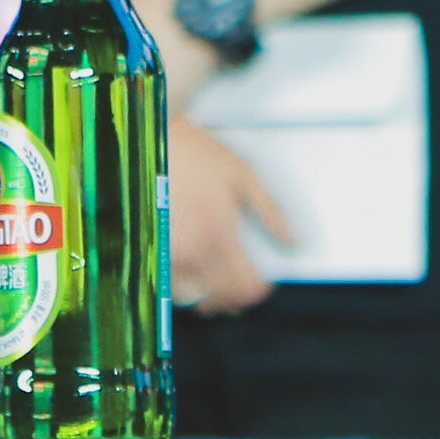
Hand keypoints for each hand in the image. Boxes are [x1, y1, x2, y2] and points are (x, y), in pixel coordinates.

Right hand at [165, 113, 291, 315]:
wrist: (150, 139)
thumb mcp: (242, 173)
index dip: (258, 289)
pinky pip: (169, 285)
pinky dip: (183, 285)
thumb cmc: (195, 152)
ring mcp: (168, 255)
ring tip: (217, 283)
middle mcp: (194, 252)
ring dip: (209, 295)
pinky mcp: (148, 250)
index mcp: (221, 235)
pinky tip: (191, 273)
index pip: (247, 286)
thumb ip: (270, 211)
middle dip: (236, 296)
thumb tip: (291, 240)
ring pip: (194, 298)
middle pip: (222, 298)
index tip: (262, 282)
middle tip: (242, 284)